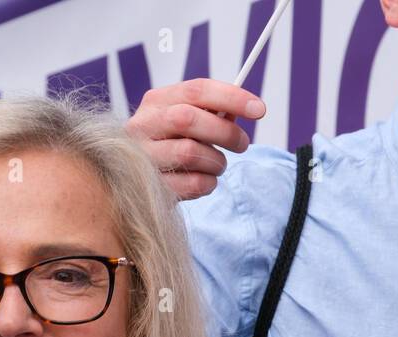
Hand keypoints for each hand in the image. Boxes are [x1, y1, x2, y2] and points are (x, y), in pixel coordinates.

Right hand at [125, 78, 266, 199]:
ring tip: (217, 165)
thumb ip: (212, 113)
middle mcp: (142, 125)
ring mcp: (142, 157)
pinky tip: (205, 181)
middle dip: (225, 132)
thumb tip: (246, 109)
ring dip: (216, 161)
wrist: (138, 180)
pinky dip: (208, 183)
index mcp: (156, 101)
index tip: (259, 110)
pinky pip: (190, 183)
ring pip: (189, 153)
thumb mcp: (188, 122)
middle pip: (188, 119)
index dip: (231, 97)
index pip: (196, 90)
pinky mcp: (149, 186)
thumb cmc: (172, 145)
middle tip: (243, 144)